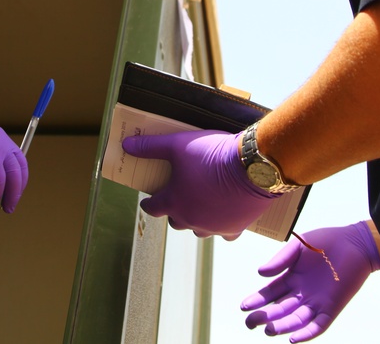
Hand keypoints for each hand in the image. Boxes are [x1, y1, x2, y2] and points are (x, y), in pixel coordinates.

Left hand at [121, 129, 276, 239]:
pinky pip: (225, 234)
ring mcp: (213, 226)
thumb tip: (126, 145)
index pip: (153, 208)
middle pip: (175, 221)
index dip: (148, 203)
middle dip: (173, 210)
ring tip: (200, 206)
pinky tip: (224, 216)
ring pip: (199, 229)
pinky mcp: (235, 227)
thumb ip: (151, 147)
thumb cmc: (212, 155)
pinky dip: (222, 226)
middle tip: (177, 198)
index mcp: (174, 201)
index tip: (148, 201)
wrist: (252, 167)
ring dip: (196, 220)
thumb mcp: (178, 145)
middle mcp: (191, 219)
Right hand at [241, 221, 379, 341]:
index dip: (256, 300)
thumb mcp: (298, 248)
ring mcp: (316, 302)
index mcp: (291, 278)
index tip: (243, 306)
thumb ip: (279, 260)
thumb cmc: (327, 241)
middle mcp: (301, 293)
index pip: (270, 293)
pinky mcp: (331, 307)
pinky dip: (306, 333)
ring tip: (268, 330)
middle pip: (279, 309)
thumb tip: (260, 274)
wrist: (355, 243)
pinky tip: (293, 339)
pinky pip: (318, 325)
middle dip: (263, 317)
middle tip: (250, 323)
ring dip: (282, 326)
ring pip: (295, 320)